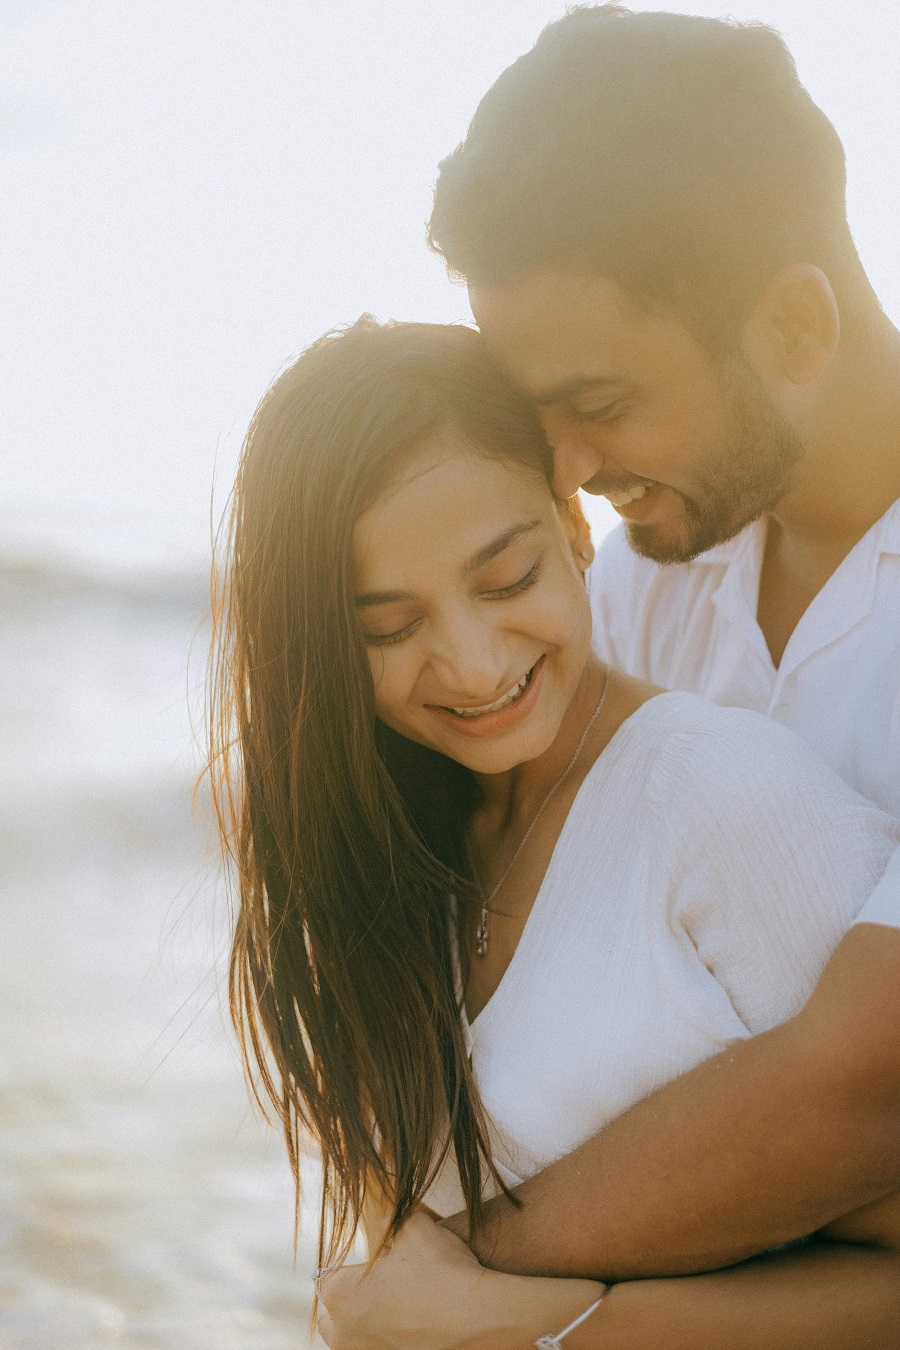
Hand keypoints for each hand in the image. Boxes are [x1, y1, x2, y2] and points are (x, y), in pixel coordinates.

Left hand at [316, 1209, 604, 1349]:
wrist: (483, 1319)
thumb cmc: (441, 1268)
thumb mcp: (406, 1220)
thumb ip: (376, 1187)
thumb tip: (361, 1147)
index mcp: (334, 1296)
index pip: (331, 1273)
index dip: (361, 1261)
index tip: (389, 1258)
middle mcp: (339, 1335)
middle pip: (343, 1305)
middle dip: (364, 1292)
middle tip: (402, 1277)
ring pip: (363, 1329)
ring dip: (380, 1315)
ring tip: (416, 1300)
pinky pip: (385, 1345)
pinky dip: (398, 1336)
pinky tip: (425, 1320)